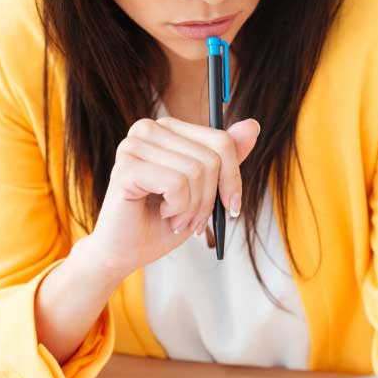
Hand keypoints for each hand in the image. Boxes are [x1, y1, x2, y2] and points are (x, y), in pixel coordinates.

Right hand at [86, 116, 260, 277]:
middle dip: (209, 199)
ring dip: (192, 208)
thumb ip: (226, 158)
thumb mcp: (205, 189)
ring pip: (196, 172)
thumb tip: (252, 125)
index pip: (221, 141)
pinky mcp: (125, 168)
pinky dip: (178, 209)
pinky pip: (177, 184)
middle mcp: (148, 129)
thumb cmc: (162, 220)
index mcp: (168, 129)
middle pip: (212, 158)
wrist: (125, 252)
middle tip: (191, 220)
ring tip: (175, 219)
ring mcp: (133, 146)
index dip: (233, 179)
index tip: (232, 207)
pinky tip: (162, 214)